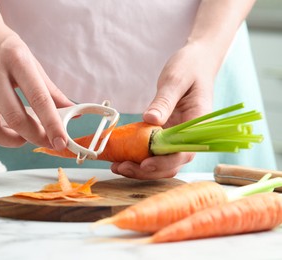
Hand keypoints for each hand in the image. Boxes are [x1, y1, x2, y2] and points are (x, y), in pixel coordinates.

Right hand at [0, 9, 72, 148]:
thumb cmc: (6, 49)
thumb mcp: (32, 62)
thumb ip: (51, 90)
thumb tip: (74, 112)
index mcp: (16, 60)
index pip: (39, 98)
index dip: (53, 124)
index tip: (61, 142)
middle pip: (15, 118)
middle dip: (35, 137)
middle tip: (45, 140)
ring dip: (11, 142)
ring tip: (22, 137)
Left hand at [112, 41, 218, 178]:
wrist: (196, 62)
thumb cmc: (190, 67)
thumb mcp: (176, 79)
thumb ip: (164, 100)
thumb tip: (150, 119)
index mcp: (198, 123)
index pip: (184, 152)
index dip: (164, 162)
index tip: (145, 163)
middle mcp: (189, 136)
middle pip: (170, 163)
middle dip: (146, 170)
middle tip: (120, 167)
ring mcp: (178, 136)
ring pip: (161, 161)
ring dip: (140, 167)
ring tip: (117, 165)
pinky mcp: (167, 134)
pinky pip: (154, 150)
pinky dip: (138, 156)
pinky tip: (121, 155)